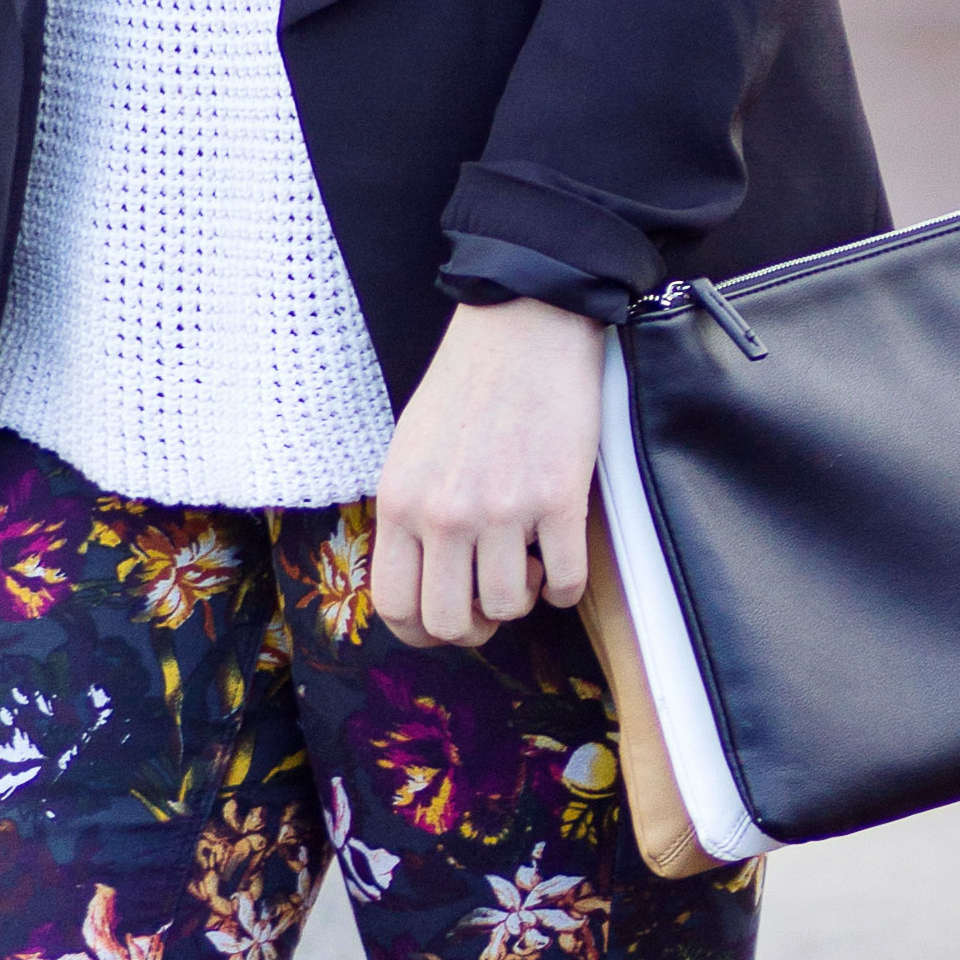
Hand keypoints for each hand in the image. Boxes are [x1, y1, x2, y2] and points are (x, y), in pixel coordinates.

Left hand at [371, 299, 603, 646]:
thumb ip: (410, 515)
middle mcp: (444, 513)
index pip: (394, 605)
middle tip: (490, 600)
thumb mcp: (410, 451)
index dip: (420, 633)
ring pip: (508, 607)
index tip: (446, 623)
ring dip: (522, 601)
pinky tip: (561, 566)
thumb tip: (423, 578)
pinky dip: (565, 589)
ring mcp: (502, 508)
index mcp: (400, 502)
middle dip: (474, 627)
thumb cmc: (467, 385)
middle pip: (449, 622)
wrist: (524, 327)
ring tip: (525, 565)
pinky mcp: (558, 498)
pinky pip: (565, 582)